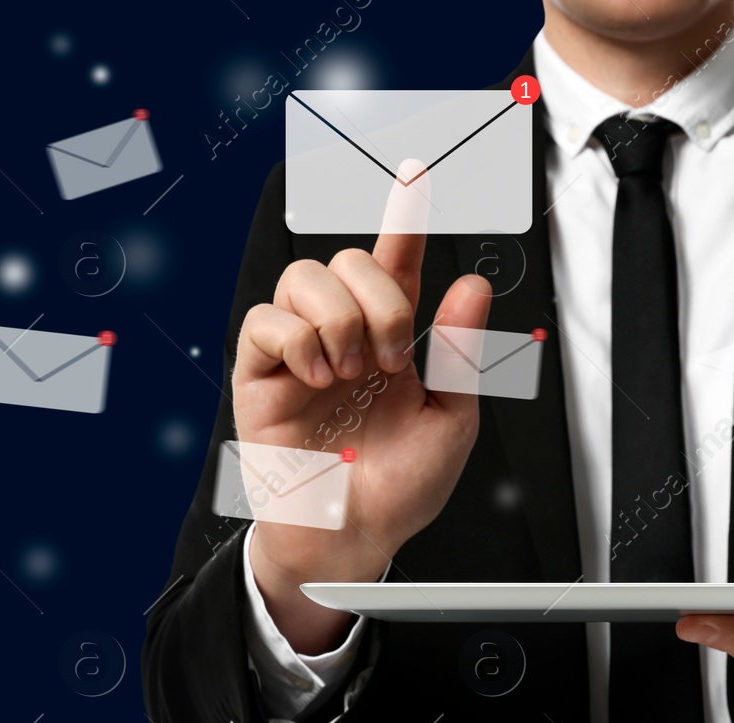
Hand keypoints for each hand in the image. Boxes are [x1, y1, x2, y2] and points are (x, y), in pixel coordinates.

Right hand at [233, 163, 490, 650]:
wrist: (352, 538)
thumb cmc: (400, 489)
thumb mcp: (452, 422)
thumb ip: (460, 352)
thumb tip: (473, 284)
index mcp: (394, 342)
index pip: (399, 266)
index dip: (405, 218)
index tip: (418, 173)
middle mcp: (345, 337)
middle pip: (347, 260)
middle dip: (380, 298)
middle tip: (390, 358)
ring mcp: (300, 352)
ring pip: (305, 278)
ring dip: (340, 321)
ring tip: (349, 374)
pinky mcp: (260, 375)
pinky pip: (266, 320)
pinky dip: (298, 341)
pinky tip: (316, 379)